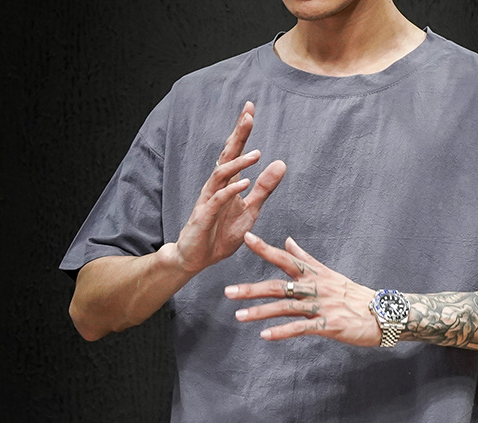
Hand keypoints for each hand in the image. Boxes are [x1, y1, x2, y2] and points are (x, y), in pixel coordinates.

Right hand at [159, 101, 286, 274]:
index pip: (235, 152)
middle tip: (249, 114)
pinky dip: (231, 190)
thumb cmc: (220, 234)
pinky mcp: (204, 215)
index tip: (250, 109)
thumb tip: (281, 163)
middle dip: (237, 135)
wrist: (196, 258)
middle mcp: (216, 186)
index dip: (242, 131)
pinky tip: (245, 183)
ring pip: (221, 174)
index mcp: (227, 183)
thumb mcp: (250, 211)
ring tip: (257, 154)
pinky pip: (218, 199)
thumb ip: (265, 189)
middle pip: (227, 155)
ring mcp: (208, 199)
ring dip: (239, 163)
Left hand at [225, 233, 380, 346]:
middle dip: (252, 289)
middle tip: (227, 291)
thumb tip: (287, 240)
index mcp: (315, 275)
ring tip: (239, 316)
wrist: (383, 314)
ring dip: (261, 312)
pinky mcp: (329, 326)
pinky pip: (302, 329)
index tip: (246, 238)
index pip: (286, 259)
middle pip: (279, 286)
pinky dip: (282, 331)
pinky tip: (265, 336)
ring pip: (286, 308)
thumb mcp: (330, 274)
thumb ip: (306, 258)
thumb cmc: (355, 296)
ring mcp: (322, 307)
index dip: (266, 249)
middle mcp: (316, 288)